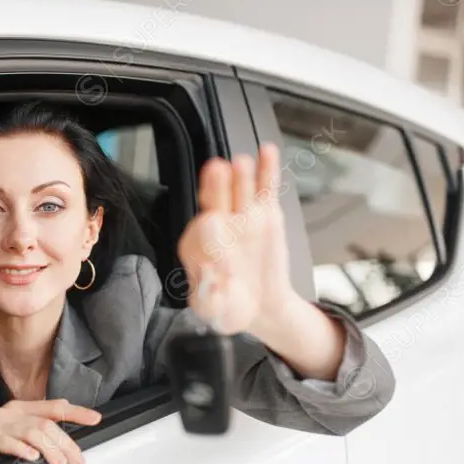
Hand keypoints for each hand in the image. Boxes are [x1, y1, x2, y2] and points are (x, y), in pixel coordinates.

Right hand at [0, 399, 101, 463]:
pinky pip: (2, 441)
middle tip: (77, 462)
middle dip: (66, 443)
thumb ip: (37, 433)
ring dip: (48, 448)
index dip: (76, 412)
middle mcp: (7, 413)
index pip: (53, 407)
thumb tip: (66, 430)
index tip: (95, 419)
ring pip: (29, 431)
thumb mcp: (15, 439)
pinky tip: (30, 457)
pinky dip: (18, 448)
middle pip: (46, 423)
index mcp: (19, 410)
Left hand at [178, 144, 294, 335]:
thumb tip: (211, 282)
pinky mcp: (265, 212)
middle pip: (214, 201)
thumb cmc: (230, 308)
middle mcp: (217, 226)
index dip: (206, 233)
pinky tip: (267, 152)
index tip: (213, 231)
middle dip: (214, 186)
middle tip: (216, 170)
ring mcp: (241, 216)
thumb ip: (209, 298)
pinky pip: (266, 187)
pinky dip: (267, 170)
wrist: (260, 306)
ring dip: (240, 174)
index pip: (198, 234)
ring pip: (239, 190)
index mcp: (196, 248)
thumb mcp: (215, 310)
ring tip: (242, 162)